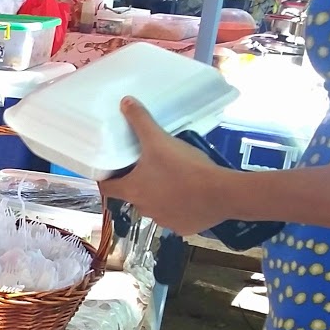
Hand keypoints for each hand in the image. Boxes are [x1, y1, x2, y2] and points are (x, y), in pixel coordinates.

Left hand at [98, 97, 233, 235]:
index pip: (106, 188)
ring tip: (172, 179)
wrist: (222, 193)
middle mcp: (143, 209)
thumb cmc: (184, 168)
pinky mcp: (183, 228)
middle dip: (138, 183)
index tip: (111, 170)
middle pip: (133, 195)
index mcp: (132, 191)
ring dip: (159, 196)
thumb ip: (140, 121)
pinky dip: (180, 208)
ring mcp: (163, 222)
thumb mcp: (159, 140)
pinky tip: (190, 195)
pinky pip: (177, 217)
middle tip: (149, 167)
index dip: (106, 178)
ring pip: (155, 207)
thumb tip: (125, 102)